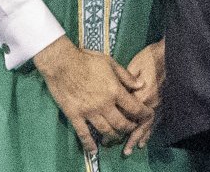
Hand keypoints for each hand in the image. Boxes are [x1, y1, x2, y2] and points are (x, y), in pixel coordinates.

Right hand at [34, 36, 151, 153]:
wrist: (62, 63)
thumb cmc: (87, 59)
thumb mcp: (110, 63)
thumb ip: (126, 76)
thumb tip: (141, 84)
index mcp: (114, 90)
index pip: (134, 107)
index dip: (143, 114)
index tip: (147, 116)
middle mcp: (104, 104)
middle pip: (121, 123)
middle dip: (130, 127)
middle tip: (132, 127)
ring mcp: (89, 112)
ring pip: (105, 130)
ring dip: (114, 136)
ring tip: (117, 137)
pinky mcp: (75, 116)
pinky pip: (83, 134)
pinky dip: (89, 144)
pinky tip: (93, 150)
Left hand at [123, 41, 165, 156]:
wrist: (169, 52)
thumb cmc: (150, 56)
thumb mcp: (134, 65)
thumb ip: (126, 82)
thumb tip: (119, 94)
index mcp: (140, 94)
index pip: (125, 113)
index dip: (115, 122)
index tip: (106, 129)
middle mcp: (150, 103)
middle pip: (136, 124)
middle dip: (126, 137)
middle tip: (114, 145)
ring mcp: (158, 104)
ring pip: (147, 126)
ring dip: (138, 138)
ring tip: (130, 149)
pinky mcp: (164, 103)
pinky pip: (157, 121)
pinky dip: (150, 132)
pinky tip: (144, 141)